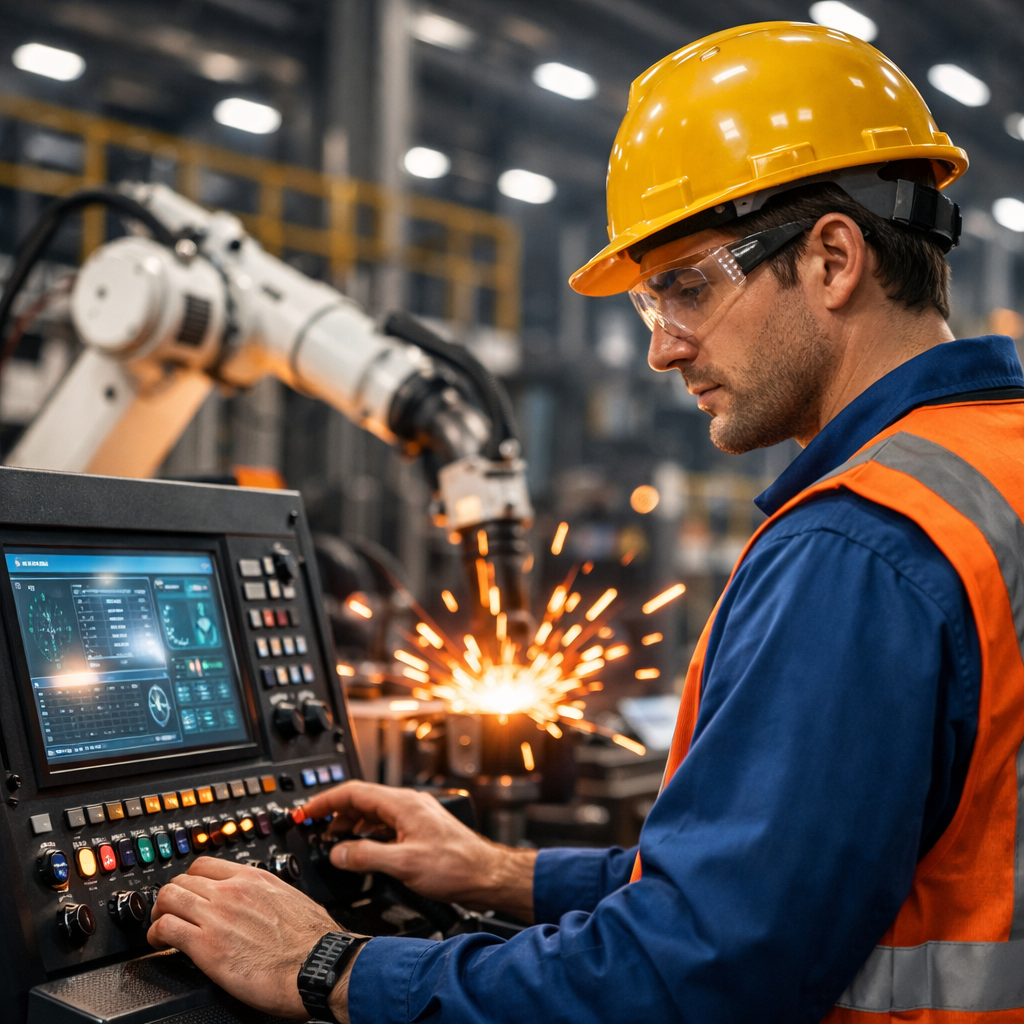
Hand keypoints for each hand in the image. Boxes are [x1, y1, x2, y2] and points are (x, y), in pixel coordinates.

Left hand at [147, 858, 345, 1019]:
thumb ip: (269, 896)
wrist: (317, 965)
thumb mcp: (291, 900)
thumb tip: (266, 903)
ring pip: (168, 898)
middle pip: (182, 879)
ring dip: (159, 912)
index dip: (191, 878)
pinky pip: (165, 928)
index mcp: (254, 878)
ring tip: (160, 926)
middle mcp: (232, 892)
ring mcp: (217, 916)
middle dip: (172, 895)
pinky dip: (154, 934)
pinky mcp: (206, 946)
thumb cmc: (313, 940)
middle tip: (171, 911)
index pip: (206, 864)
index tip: (189, 890)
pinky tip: (158, 943)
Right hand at [302, 781, 536, 921]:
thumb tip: (337, 853)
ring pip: (372, 812)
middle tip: (314, 828)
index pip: (354, 792)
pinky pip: (384, 824)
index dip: (325, 801)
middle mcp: (408, 804)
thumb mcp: (403, 864)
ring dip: (349, 824)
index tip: (305, 811)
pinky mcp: (419, 829)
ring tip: (332, 841)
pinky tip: (361, 848)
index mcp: (402, 804)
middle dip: (335, 812)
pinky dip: (366, 833)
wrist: (486, 875)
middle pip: (362, 799)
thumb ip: (365, 856)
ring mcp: (414, 816)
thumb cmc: (456, 866)